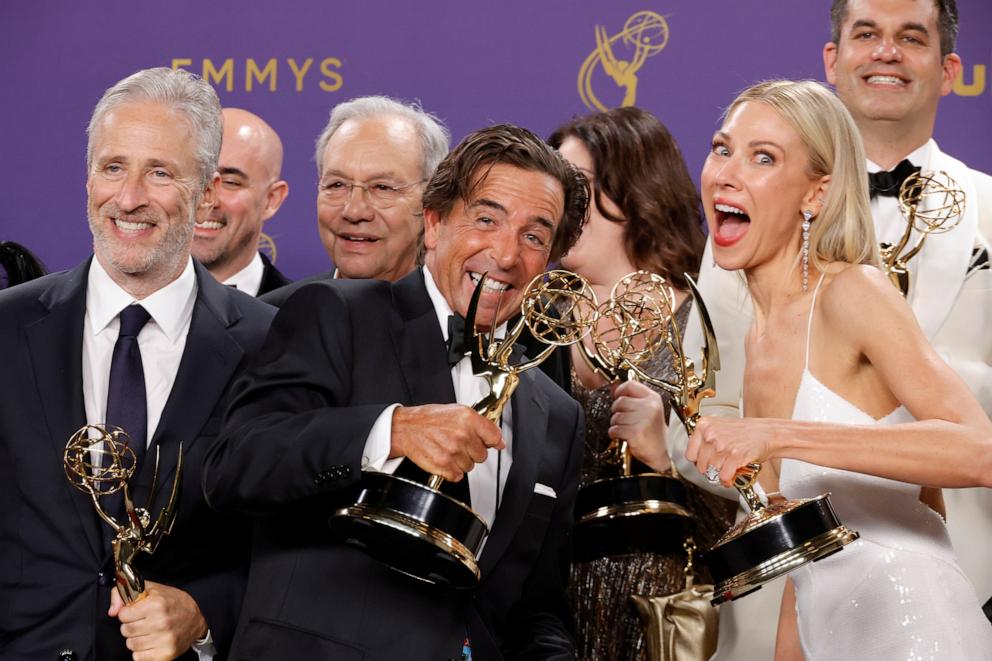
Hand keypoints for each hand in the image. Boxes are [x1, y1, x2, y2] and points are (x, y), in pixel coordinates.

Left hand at [109, 581, 206, 660]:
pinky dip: (141, 652)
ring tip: (147, 632)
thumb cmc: (174, 603)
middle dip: (131, 626)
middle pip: (125, 631)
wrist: (198, 618)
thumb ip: (126, 593)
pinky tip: (151, 643)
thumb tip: (112, 611)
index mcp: (157, 604)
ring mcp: (164, 640)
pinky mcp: (165, 654)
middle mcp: (160, 622)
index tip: (136, 612)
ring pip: (130, 645)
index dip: (127, 613)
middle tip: (142, 622)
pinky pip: (138, 657)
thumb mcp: (153, 590)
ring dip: (135, 639)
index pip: (123, 615)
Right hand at [390, 404, 504, 481]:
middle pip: (482, 455)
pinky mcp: (444, 465)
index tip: (493, 444)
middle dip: (472, 452)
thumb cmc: (428, 419)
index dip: (493, 442)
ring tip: (448, 449)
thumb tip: (497, 438)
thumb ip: (479, 424)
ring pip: (470, 466)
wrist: (406, 428)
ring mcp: (453, 451)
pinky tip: (443, 458)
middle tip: (459, 444)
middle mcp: (462, 435)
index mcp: (468, 419)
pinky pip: (458, 476)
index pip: (494, 436)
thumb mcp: (456, 411)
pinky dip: (451, 471)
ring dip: (461, 462)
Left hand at [610, 381, 669, 471]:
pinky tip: (623, 435)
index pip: (630, 385)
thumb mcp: (648, 410)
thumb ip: (632, 398)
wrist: (663, 451)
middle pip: (620, 401)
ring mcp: (644, 419)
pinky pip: (615, 429)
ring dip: (616, 424)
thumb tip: (613, 388)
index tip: (618, 396)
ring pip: (616, 416)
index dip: (620, 390)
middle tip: (623, 418)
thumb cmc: (653, 432)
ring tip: (626, 428)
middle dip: (617, 411)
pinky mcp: (636, 432)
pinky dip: (615, 433)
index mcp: (653, 398)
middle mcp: (650, 407)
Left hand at [685, 416, 776, 486]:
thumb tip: (694, 457)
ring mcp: (722, 445)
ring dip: (720, 475)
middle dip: (709, 470)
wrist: (766, 433)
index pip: (690, 454)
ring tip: (727, 469)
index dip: (697, 461)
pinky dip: (727, 480)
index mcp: (704, 425)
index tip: (704, 462)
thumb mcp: (718, 427)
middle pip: (700, 465)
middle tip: (718, 467)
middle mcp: (711, 434)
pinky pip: (724, 476)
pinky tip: (731, 475)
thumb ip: (704, 439)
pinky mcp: (735, 456)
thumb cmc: (744, 431)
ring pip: (712, 472)